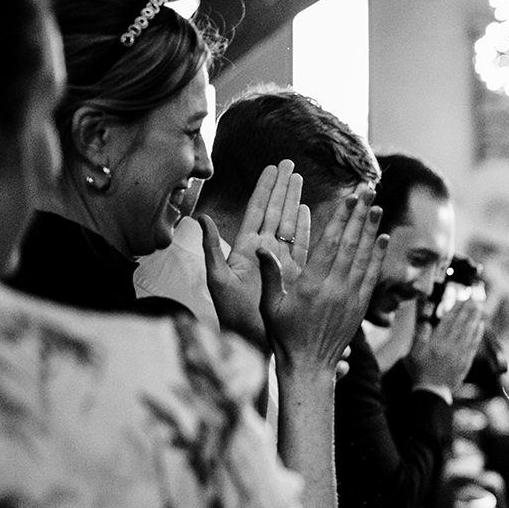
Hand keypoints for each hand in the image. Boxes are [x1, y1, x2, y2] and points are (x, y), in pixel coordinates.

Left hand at [201, 160, 305, 347]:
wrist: (253, 344)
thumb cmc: (233, 318)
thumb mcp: (218, 281)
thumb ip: (211, 249)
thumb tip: (200, 217)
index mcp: (246, 250)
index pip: (257, 211)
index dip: (265, 189)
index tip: (272, 168)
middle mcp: (264, 253)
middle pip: (275, 212)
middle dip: (282, 188)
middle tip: (289, 164)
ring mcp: (280, 263)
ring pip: (289, 224)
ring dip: (295, 202)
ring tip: (300, 180)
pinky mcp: (293, 275)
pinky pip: (302, 246)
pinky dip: (305, 228)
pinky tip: (309, 212)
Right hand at [264, 192, 386, 373]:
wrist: (311, 366)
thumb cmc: (285, 335)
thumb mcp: (270, 305)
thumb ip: (270, 275)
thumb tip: (262, 247)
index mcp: (312, 285)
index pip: (331, 244)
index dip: (341, 218)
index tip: (348, 198)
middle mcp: (336, 289)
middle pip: (352, 244)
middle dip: (360, 215)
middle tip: (369, 191)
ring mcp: (351, 297)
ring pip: (364, 257)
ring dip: (372, 230)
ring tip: (377, 207)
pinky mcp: (360, 306)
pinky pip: (372, 275)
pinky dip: (377, 255)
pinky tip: (382, 238)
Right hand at [409, 295, 486, 390]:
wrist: (432, 391)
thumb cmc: (420, 372)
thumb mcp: (412, 354)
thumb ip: (419, 337)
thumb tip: (427, 324)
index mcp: (436, 343)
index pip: (448, 322)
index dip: (456, 309)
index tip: (462, 299)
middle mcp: (449, 347)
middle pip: (461, 325)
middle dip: (468, 310)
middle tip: (474, 298)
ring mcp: (459, 354)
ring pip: (469, 333)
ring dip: (475, 319)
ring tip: (479, 308)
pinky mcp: (466, 362)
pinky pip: (474, 345)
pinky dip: (478, 334)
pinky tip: (481, 326)